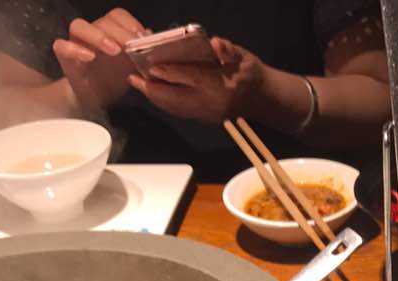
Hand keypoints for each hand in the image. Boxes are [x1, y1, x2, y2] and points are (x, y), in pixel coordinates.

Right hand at [53, 7, 146, 113]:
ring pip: (79, 26)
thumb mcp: (133, 68)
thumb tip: (152, 35)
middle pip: (102, 20)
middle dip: (119, 32)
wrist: (96, 100)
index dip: (130, 23)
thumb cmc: (113, 80)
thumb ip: (142, 52)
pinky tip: (89, 56)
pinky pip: (61, 46)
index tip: (142, 38)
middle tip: (131, 46)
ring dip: (98, 35)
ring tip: (114, 50)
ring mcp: (77, 43)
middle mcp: (93, 33)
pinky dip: (73, 48)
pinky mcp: (65, 58)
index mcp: (111, 32)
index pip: (117, 16)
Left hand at [127, 37, 261, 123]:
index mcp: (221, 86)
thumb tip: (216, 44)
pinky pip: (179, 111)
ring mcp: (207, 115)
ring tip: (139, 85)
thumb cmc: (252, 73)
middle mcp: (211, 104)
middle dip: (153, 90)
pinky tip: (155, 93)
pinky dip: (165, 102)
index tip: (149, 67)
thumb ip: (229, 50)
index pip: (190, 79)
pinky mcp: (204, 119)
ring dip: (155, 98)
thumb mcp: (244, 56)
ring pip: (175, 108)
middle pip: (175, 99)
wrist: (264, 99)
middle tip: (133, 78)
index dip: (169, 73)